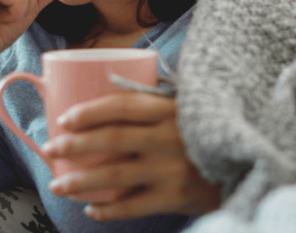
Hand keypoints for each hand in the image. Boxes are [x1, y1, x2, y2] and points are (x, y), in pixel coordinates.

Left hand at [44, 93, 221, 219]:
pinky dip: (108, 210)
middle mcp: (169, 137)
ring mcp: (171, 169)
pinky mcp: (175, 197)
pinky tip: (91, 208)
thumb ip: (155, 100)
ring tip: (58, 185)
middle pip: (111, 140)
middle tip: (50, 150)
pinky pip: (133, 206)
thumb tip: (108, 85)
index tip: (64, 119)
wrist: (245, 163)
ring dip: (80, 182)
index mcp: (170, 110)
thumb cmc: (206, 131)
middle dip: (74, 146)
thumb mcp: (186, 107)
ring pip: (115, 176)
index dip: (89, 112)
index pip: (121, 106)